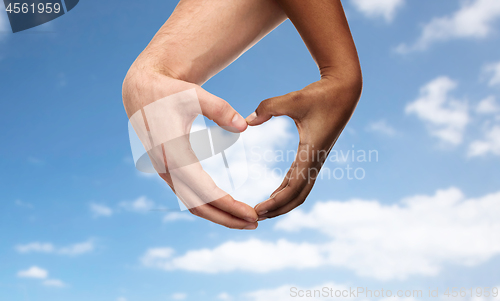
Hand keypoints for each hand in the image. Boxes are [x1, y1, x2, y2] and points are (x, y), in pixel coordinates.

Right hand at [123, 62, 258, 228]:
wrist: (139, 91)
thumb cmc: (168, 91)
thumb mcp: (193, 94)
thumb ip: (219, 108)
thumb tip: (244, 126)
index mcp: (173, 154)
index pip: (204, 191)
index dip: (229, 206)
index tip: (252, 214)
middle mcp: (166, 168)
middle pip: (198, 206)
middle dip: (227, 218)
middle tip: (255, 223)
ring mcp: (165, 172)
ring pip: (191, 204)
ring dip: (218, 215)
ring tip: (244, 219)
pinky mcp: (167, 170)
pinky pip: (187, 195)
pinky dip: (207, 205)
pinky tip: (226, 205)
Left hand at [246, 76, 361, 218]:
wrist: (344, 90)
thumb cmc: (320, 94)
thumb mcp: (293, 99)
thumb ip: (268, 107)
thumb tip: (247, 121)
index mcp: (311, 153)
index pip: (293, 188)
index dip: (275, 202)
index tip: (257, 210)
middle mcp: (315, 161)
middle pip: (297, 196)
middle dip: (277, 210)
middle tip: (254, 217)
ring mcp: (316, 159)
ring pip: (300, 190)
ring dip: (282, 202)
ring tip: (262, 211)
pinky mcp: (314, 155)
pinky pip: (300, 178)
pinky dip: (287, 189)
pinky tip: (274, 194)